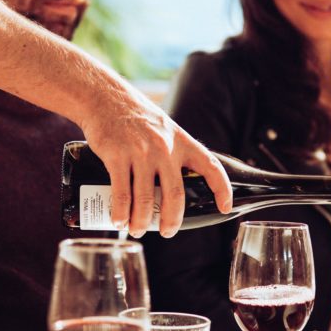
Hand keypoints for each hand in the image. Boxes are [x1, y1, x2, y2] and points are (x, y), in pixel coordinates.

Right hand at [82, 89, 231, 238]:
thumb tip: (179, 182)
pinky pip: (121, 193)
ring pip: (146, 199)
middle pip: (175, 195)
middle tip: (166, 232)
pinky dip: (121, 212)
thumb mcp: (164, 128)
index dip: (221, 189)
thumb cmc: (136, 117)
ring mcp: (140, 152)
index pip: (210, 166)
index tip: (225, 207)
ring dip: (142, 221)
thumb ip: (174, 151)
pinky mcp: (116, 156)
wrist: (105, 98)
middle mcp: (164, 148)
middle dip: (172, 221)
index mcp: (181, 141)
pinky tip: (119, 221)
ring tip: (137, 229)